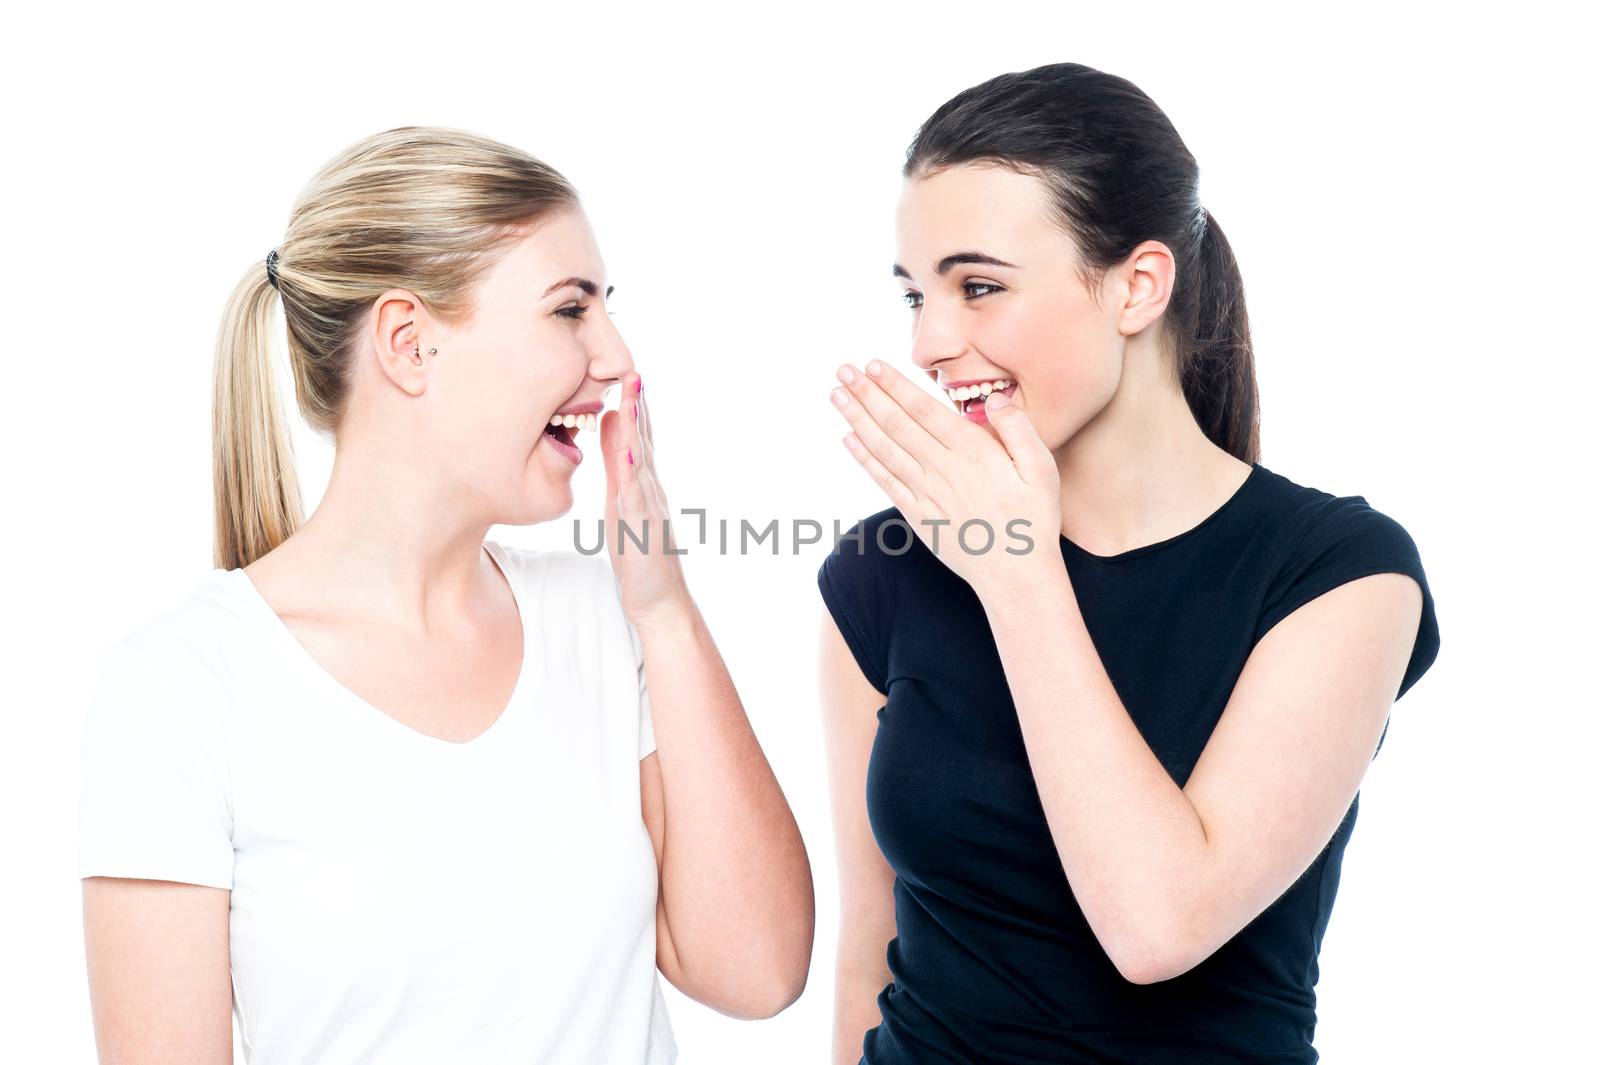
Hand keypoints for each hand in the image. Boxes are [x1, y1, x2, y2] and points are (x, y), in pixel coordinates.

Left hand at [601, 371, 690, 626]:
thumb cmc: (639, 556)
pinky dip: (633, 472)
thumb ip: (617, 465)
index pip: (636, 437)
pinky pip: (637, 496)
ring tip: (630, 397)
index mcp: (641, 483)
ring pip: (640, 460)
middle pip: (642, 439)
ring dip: (636, 428)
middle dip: (636, 405)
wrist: (660, 601)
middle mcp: (649, 490)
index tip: (625, 373)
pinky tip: (627, 452)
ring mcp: (648, 508)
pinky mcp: (642, 529)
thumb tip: (604, 425)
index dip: (632, 406)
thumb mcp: (622, 502)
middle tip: (632, 369)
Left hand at [829, 361, 1062, 596]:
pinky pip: (885, 481)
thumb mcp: (1042, 469)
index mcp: (973, 452)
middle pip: (897, 423)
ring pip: (885, 448)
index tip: (872, 365)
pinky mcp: (918, 516)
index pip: (924, 410)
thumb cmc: (1034, 519)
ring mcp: (927, 494)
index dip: (895, 385)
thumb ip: (1018, 430)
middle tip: (842, 370)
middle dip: (867, 394)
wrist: (1017, 576)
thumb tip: (994, 399)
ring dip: (858, 419)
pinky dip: (864, 459)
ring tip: (837, 396)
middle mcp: (944, 469)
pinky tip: (848, 439)